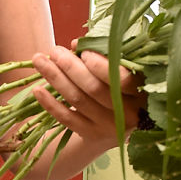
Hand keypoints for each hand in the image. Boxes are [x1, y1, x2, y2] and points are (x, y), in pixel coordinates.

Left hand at [30, 40, 141, 155]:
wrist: (123, 125)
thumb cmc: (125, 88)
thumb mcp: (127, 72)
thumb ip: (106, 57)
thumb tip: (75, 44)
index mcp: (143, 93)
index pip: (122, 80)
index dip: (100, 66)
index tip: (83, 52)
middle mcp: (129, 114)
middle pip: (94, 89)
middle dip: (71, 67)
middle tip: (55, 51)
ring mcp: (109, 127)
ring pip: (78, 100)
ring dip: (56, 79)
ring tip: (39, 61)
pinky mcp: (91, 135)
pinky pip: (67, 119)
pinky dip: (50, 104)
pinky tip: (37, 89)